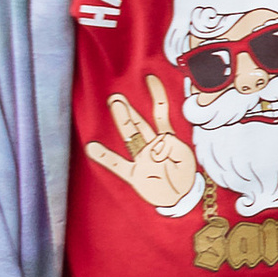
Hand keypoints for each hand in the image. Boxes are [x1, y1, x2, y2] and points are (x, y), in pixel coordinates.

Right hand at [82, 76, 201, 210]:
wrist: (182, 198)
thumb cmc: (184, 175)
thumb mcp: (185, 157)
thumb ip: (173, 146)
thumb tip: (159, 141)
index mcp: (166, 138)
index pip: (159, 113)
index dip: (156, 95)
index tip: (150, 78)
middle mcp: (151, 145)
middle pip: (138, 123)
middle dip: (128, 110)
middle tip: (116, 96)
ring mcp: (142, 159)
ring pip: (131, 137)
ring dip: (123, 121)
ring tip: (114, 105)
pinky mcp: (136, 175)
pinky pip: (119, 165)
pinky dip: (106, 157)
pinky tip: (92, 147)